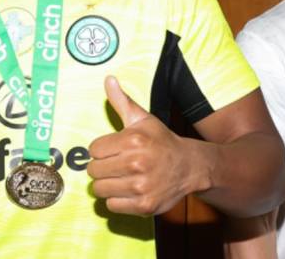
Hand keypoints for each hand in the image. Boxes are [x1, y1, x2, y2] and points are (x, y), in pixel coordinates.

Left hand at [87, 76, 194, 215]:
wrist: (190, 166)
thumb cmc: (161, 141)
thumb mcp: (142, 119)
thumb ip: (121, 101)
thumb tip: (108, 79)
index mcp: (133, 140)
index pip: (93, 150)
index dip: (101, 150)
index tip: (113, 150)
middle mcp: (136, 163)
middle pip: (94, 170)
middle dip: (101, 167)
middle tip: (116, 164)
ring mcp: (141, 186)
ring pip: (100, 189)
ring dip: (106, 184)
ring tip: (120, 177)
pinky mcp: (145, 205)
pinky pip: (112, 205)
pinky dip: (116, 200)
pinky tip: (127, 190)